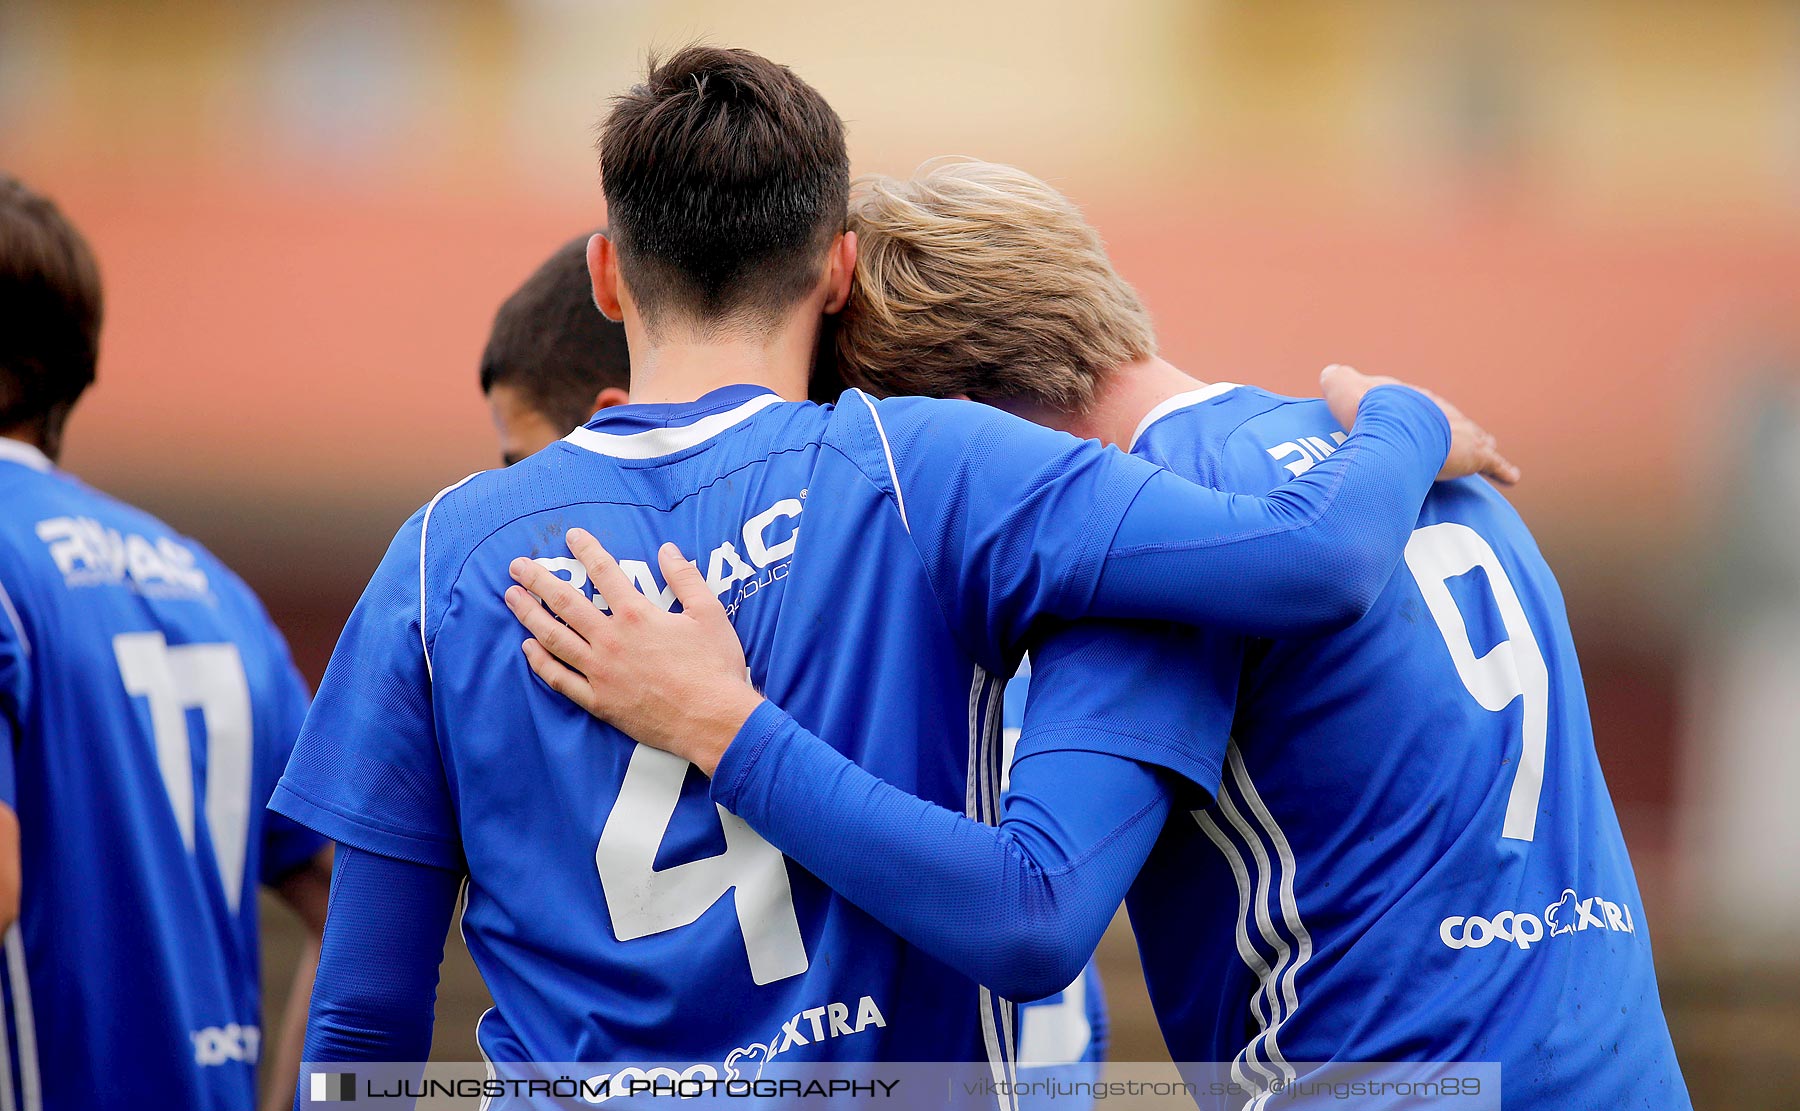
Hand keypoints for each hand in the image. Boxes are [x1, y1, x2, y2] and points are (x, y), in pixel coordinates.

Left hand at [504, 530, 763, 775]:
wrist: (712, 720)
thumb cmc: (715, 666)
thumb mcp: (709, 613)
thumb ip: (685, 578)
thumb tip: (667, 550)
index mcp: (636, 615)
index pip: (604, 572)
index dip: (587, 550)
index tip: (572, 536)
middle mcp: (610, 640)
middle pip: (565, 603)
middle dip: (538, 580)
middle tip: (517, 566)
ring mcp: (600, 672)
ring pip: (554, 638)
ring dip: (529, 615)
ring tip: (511, 598)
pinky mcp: (599, 701)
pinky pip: (560, 679)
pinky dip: (540, 663)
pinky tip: (527, 648)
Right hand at [1320, 364, 1520, 485]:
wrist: (1394, 421)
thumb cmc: (1367, 409)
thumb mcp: (1344, 387)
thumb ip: (1339, 381)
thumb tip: (1331, 374)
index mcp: (1414, 400)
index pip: (1420, 407)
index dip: (1417, 417)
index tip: (1413, 424)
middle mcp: (1442, 412)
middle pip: (1452, 421)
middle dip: (1452, 430)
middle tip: (1452, 440)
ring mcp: (1460, 433)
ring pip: (1475, 439)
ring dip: (1478, 446)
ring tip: (1483, 454)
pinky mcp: (1472, 455)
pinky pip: (1492, 464)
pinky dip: (1502, 470)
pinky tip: (1512, 477)